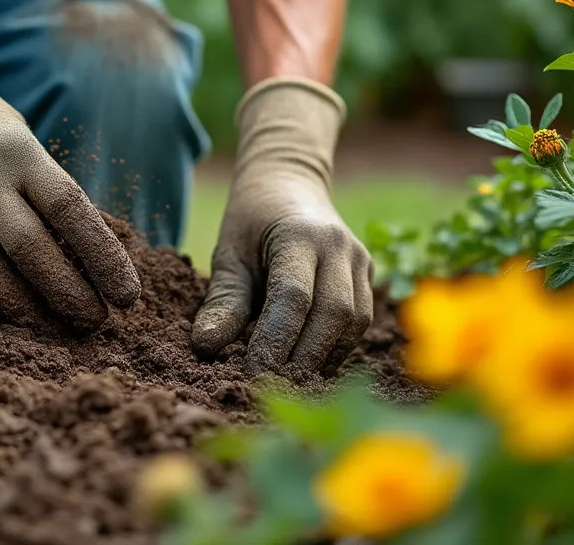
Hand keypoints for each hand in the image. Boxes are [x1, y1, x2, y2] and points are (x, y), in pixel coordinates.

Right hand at [0, 36, 140, 327]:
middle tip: (94, 321)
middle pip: (29, 248)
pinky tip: (7, 309)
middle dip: (68, 294)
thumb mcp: (29, 147)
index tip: (127, 296)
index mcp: (22, 153)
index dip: (103, 257)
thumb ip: (54, 195)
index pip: (69, 210)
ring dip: (25, 309)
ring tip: (52, 327)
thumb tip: (98, 260)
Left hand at [191, 79, 372, 374]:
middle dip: (303, 358)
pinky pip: (359, 323)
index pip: (293, 297)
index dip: (275, 341)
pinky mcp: (368, 278)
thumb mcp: (229, 253)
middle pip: (332, 314)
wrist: (289, 185)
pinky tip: (309, 368)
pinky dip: (335, 350)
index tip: (252, 374)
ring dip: (323, 359)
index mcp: (300, 235)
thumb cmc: (251, 221)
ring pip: (353, 323)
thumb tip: (205, 349)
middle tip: (272, 388)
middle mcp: (339, 247)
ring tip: (289, 385)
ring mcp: (360, 261)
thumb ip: (222, 301)